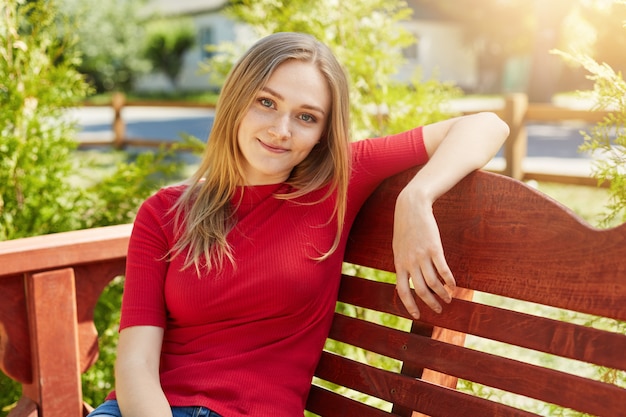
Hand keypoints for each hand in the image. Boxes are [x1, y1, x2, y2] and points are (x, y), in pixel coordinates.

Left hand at [392, 187, 455, 318]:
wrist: (411, 207)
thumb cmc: (405, 228)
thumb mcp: (398, 248)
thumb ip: (402, 263)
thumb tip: (405, 280)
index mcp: (399, 264)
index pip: (403, 291)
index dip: (410, 306)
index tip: (418, 316)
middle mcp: (410, 262)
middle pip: (421, 290)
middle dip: (431, 303)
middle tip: (439, 310)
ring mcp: (422, 256)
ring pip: (433, 283)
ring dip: (442, 294)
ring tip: (448, 299)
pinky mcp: (434, 248)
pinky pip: (443, 270)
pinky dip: (449, 281)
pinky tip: (454, 286)